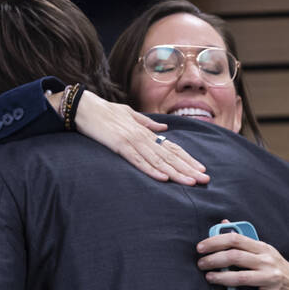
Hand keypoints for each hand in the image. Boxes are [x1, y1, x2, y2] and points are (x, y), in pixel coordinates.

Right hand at [65, 89, 208, 185]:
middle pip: (170, 156)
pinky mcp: (120, 145)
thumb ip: (146, 123)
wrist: (85, 106)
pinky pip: (138, 161)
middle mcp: (143, 136)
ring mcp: (132, 141)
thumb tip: (164, 129)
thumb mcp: (129, 115)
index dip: (187, 159)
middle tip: (204, 180)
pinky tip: (163, 178)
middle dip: (188, 169)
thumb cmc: (105, 112)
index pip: (172, 148)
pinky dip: (151, 170)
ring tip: (190, 182)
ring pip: (159, 161)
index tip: (201, 169)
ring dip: (175, 173)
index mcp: (146, 132)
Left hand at [196, 220, 288, 289]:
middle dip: (213, 260)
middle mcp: (267, 262)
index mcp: (263, 248)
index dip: (215, 242)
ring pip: (240, 277)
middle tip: (201, 264)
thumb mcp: (265, 252)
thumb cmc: (279, 270)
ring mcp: (270, 280)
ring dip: (221, 278)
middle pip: (234, 257)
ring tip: (209, 277)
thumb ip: (244, 240)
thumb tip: (224, 223)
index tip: (201, 248)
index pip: (235, 239)